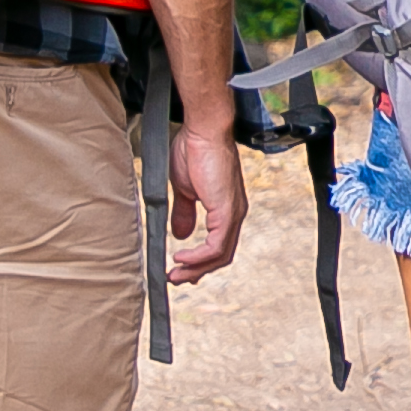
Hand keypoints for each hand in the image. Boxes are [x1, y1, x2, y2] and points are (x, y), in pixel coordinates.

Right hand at [168, 123, 249, 282]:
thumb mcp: (185, 189)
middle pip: (221, 256)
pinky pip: (216, 246)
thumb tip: (181, 234)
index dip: (201, 262)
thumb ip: (184, 212)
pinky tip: (181, 257)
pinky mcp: (227, 211)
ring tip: (175, 274)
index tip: (181, 269)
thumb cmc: (194, 151)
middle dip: (197, 271)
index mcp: (226, 209)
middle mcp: (234, 214)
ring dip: (196, 268)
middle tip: (176, 279)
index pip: (219, 245)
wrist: (202, 131)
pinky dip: (198, 257)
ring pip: (220, 255)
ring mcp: (233, 214)